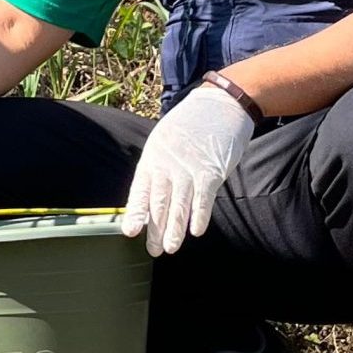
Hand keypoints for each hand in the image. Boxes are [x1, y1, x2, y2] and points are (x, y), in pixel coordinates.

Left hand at [120, 83, 253, 255]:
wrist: (222, 103)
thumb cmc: (192, 123)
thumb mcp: (166, 138)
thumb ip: (160, 164)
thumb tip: (153, 193)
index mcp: (154, 156)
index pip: (140, 189)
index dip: (136, 212)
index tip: (130, 231)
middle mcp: (168, 163)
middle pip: (159, 201)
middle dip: (154, 228)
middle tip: (153, 250)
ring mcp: (189, 167)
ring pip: (179, 204)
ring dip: (175, 228)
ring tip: (170, 248)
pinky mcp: (211, 169)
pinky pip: (203, 197)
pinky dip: (199, 215)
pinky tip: (196, 231)